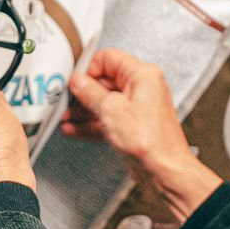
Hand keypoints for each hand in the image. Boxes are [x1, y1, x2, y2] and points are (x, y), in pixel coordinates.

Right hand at [62, 49, 220, 221]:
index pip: (108, 59)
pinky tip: (75, 128)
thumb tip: (78, 82)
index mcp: (142, 75)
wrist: (163, 170)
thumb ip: (90, 92)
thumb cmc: (150, 141)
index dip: (88, 70)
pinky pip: (107, 119)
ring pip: (104, 103)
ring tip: (66, 117)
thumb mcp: (111, 109)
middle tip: (66, 101)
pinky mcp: (132, 126)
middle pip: (104, 82)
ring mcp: (138, 108)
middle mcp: (142, 88)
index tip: (74, 81)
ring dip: (83, 110)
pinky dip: (91, 124)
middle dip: (82, 94)